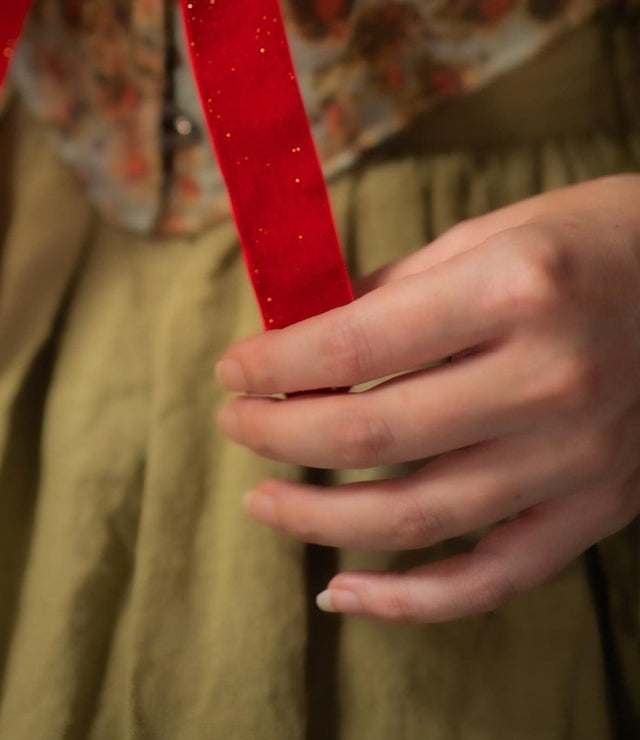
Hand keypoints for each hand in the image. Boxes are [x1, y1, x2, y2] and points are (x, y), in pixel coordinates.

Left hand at [218, 174, 639, 622]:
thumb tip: (299, 337)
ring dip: (318, 518)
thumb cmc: (592, 238)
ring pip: (415, 519)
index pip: (354, 348)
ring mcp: (580, 456)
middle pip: (371, 437)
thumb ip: (395, 290)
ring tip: (264, 500)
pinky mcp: (602, 508)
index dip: (274, 365)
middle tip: (234, 422)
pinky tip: (341, 590)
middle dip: (278, 435)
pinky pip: (490, 579)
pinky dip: (407, 601)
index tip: (233, 368)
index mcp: (513, 290)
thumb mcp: (490, 233)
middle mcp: (548, 379)